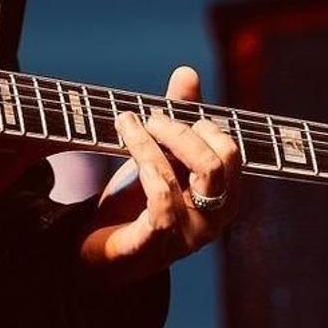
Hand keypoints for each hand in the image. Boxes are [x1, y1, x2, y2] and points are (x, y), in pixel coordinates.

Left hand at [77, 65, 241, 282]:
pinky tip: (128, 146)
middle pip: (223, 159)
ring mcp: (191, 234)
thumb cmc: (133, 205)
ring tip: (128, 122)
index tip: (166, 110)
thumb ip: (176, 120)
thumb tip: (187, 72)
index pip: (231, 149)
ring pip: (199, 172)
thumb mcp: (159, 159)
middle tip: (151, 118)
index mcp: (223, 197)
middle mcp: (216, 218)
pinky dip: (146, 164)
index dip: (201, 123)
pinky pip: (164, 198)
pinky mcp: (158, 245)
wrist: (95, 255)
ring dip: (161, 140)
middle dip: (185, 130)